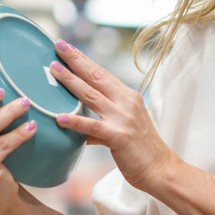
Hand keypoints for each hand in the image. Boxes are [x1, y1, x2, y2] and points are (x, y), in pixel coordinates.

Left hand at [49, 41, 178, 192]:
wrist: (161, 169)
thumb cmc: (140, 150)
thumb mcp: (123, 126)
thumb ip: (102, 118)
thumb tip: (76, 119)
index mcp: (128, 97)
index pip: (102, 73)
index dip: (83, 59)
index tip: (67, 46)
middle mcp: (126, 102)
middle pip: (96, 77)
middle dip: (75, 60)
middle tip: (58, 45)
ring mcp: (123, 119)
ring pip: (91, 96)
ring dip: (70, 81)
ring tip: (53, 70)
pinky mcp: (119, 137)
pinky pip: (92, 127)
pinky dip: (76, 122)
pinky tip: (60, 118)